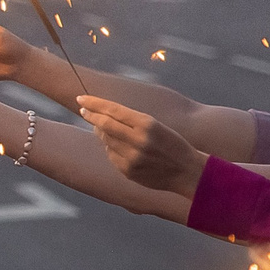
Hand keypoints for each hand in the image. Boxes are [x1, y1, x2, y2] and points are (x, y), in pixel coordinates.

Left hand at [79, 95, 206, 196]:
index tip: (81, 98)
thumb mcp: (156, 126)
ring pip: (106, 140)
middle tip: (83, 110)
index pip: (113, 110)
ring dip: (103, 133)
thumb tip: (98, 119)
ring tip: (111, 131)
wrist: (188, 171)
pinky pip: (111, 155)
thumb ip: (129, 121)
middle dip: (91, 116)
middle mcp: (138, 140)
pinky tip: (124, 150)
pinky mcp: (128, 171)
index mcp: (148, 124)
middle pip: (104, 124)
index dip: (94, 103)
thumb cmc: (171, 144)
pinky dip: (112, 149)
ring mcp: (132, 157)